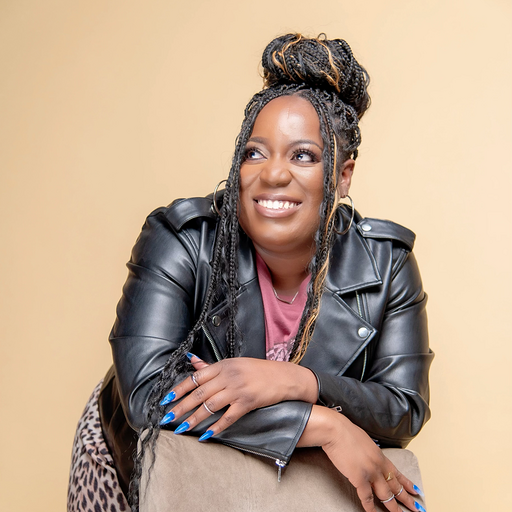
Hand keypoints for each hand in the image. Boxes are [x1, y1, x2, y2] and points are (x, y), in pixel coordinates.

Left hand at [160, 354, 317, 436]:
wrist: (283, 376)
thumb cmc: (257, 370)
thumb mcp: (234, 363)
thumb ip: (211, 365)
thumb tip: (191, 360)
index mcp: (223, 365)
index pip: (195, 378)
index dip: (179, 389)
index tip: (166, 399)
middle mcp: (228, 376)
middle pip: (199, 393)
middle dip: (180, 406)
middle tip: (167, 417)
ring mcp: (238, 389)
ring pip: (210, 406)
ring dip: (194, 419)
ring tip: (181, 428)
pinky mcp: (247, 402)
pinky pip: (228, 417)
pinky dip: (216, 427)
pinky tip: (206, 435)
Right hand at [299, 406, 424, 511]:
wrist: (336, 430)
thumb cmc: (345, 432)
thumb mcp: (364, 440)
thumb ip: (370, 452)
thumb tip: (369, 456)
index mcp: (380, 455)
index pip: (397, 473)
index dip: (407, 483)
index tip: (415, 490)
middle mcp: (378, 465)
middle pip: (395, 486)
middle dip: (406, 499)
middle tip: (416, 508)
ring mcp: (370, 472)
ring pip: (386, 495)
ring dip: (393, 507)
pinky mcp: (359, 478)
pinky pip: (367, 497)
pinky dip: (370, 508)